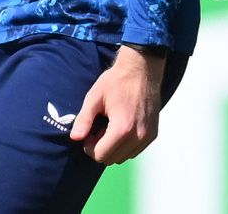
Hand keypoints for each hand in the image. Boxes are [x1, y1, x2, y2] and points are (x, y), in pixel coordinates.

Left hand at [70, 45, 164, 163]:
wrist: (142, 68)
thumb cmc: (116, 81)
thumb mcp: (94, 97)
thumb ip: (84, 119)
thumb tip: (75, 138)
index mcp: (122, 129)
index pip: (100, 155)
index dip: (89, 146)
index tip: (89, 131)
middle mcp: (138, 137)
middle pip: (112, 159)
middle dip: (101, 147)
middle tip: (98, 128)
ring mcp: (148, 136)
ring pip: (124, 157)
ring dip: (113, 148)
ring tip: (110, 127)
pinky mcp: (153, 134)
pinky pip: (135, 150)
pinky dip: (125, 145)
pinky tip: (121, 127)